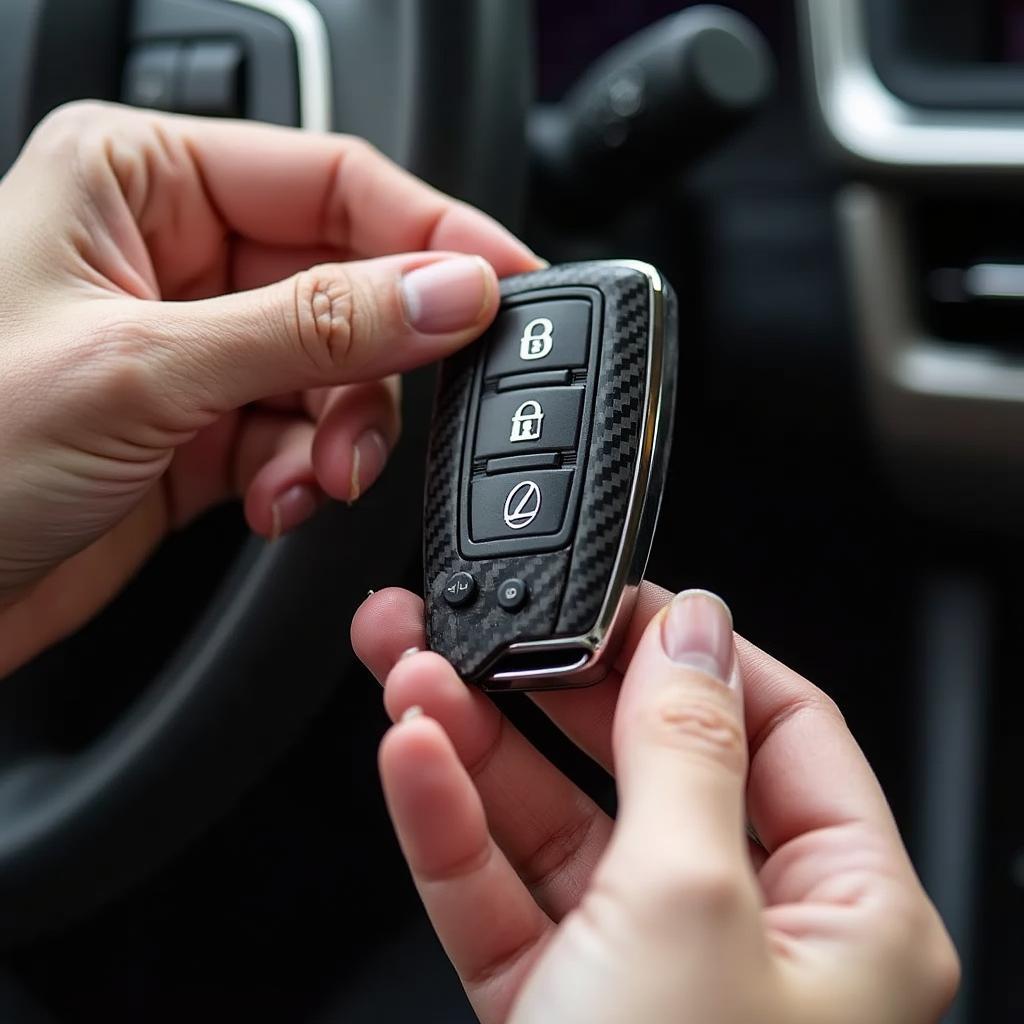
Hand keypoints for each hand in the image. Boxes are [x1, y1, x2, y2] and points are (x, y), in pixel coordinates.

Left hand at [0, 101, 538, 671]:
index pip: (333, 181)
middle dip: (374, 368)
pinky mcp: (203, 430)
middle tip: (374, 424)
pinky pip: (301, 438)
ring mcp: (195, 350)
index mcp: (140, 182)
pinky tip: (270, 501)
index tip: (506, 286)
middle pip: (347, 287)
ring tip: (308, 480)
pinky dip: (303, 476)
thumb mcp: (146, 369)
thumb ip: (316, 327)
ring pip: (336, 374)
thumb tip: (447, 293)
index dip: (431, 235)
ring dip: (340, 435)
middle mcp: (173, 257)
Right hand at [352, 584, 958, 1023]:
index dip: (691, 650)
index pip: (776, 722)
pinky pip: (501, 891)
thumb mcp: (689, 906)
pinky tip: (412, 760)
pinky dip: (452, 824)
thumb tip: (692, 630)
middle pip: (641, 761)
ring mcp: (642, 968)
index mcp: (841, 905)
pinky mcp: (557, 1006)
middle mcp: (748, 931)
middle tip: (477, 624)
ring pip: (552, 819)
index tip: (616, 601)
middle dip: (547, 687)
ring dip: (477, 742)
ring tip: (411, 672)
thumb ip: (684, 750)